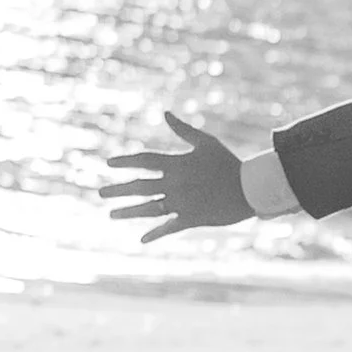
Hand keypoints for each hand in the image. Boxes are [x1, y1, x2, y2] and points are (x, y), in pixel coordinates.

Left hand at [103, 115, 252, 240]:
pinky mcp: (191, 219)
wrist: (251, 188)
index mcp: (176, 164)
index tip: (109, 164)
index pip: (143, 161)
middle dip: (117, 190)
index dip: (125, 162)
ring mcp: (181, 203)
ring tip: (112, 214)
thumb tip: (165, 113)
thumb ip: (183, 129)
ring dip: (128, 212)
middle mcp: (174, 184)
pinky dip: (155, 233)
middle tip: (101, 193)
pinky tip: (142, 238)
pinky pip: (168, 227)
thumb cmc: (228, 162)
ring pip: (148, 208)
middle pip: (139, 187)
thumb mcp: (206, 142)